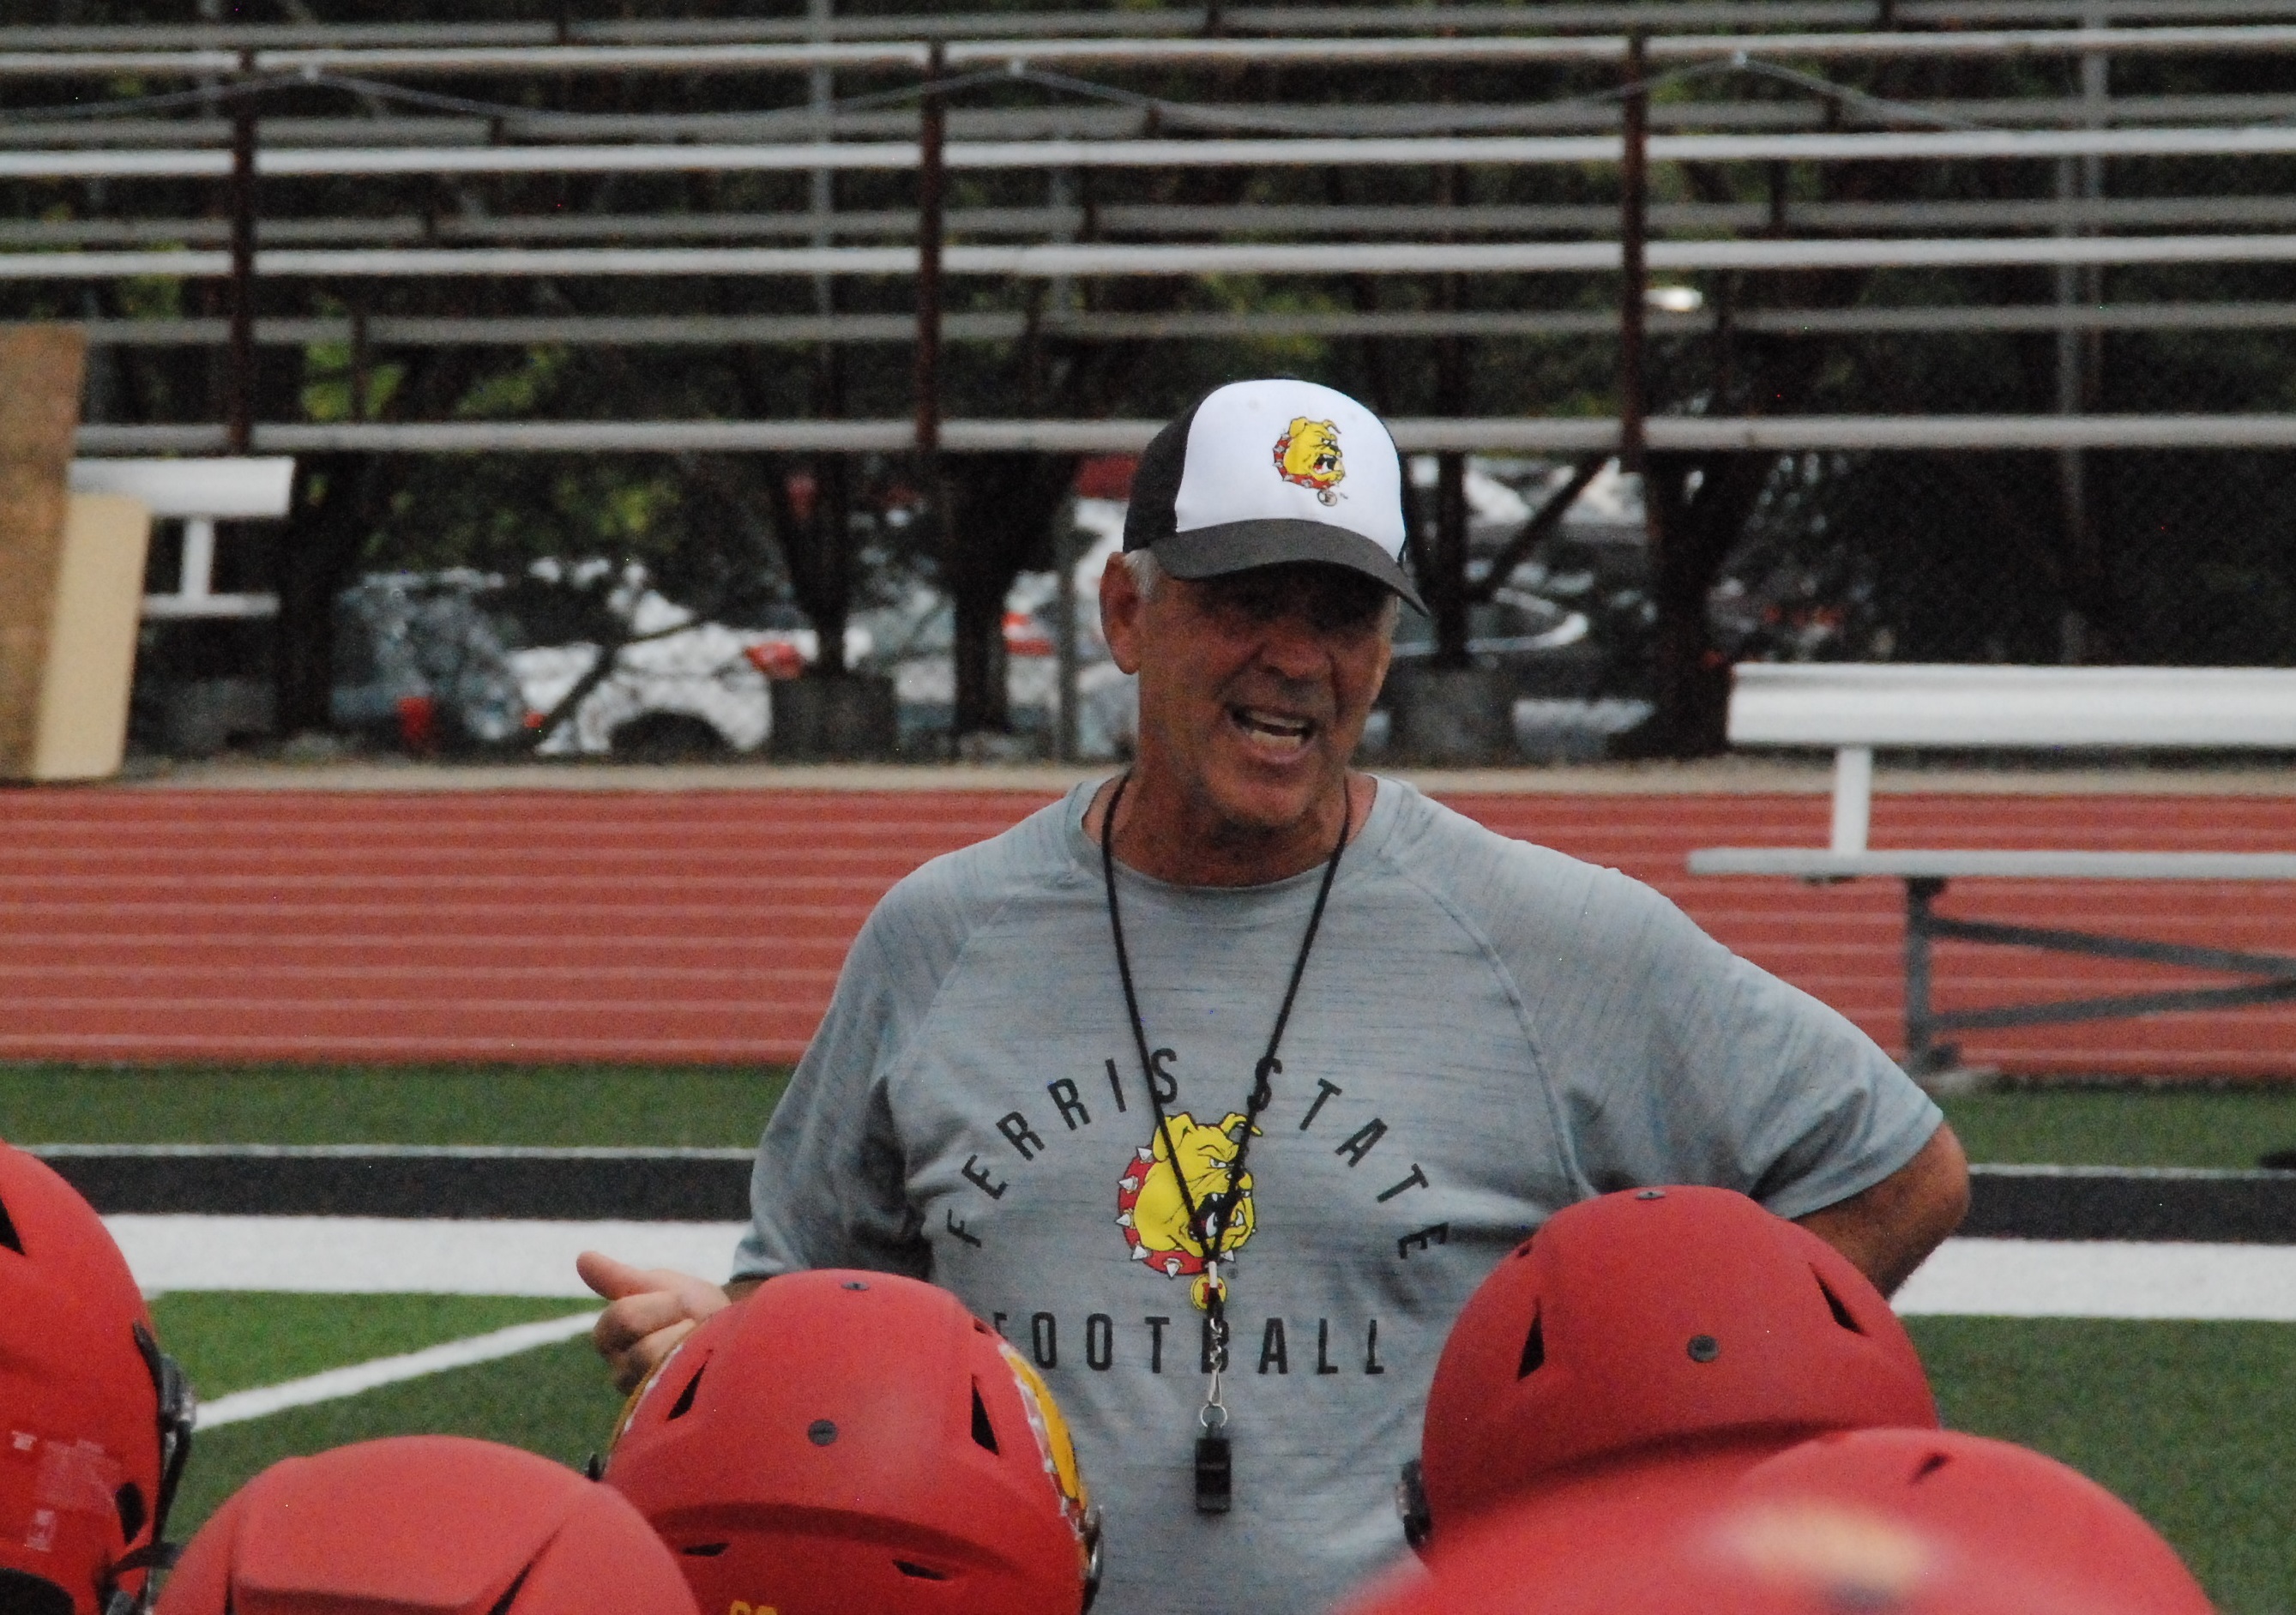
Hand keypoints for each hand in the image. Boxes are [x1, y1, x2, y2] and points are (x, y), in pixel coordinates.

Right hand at [576, 1250, 733, 1393]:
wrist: (737, 1339)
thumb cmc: (695, 1309)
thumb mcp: (662, 1287)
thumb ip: (620, 1278)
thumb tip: (582, 1257)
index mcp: (613, 1340)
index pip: (620, 1319)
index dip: (658, 1305)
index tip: (681, 1302)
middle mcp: (622, 1374)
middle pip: (641, 1350)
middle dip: (678, 1327)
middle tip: (696, 1324)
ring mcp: (645, 1399)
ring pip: (662, 1372)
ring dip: (691, 1348)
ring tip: (703, 1345)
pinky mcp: (668, 1417)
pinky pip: (680, 1395)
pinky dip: (701, 1372)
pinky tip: (708, 1366)